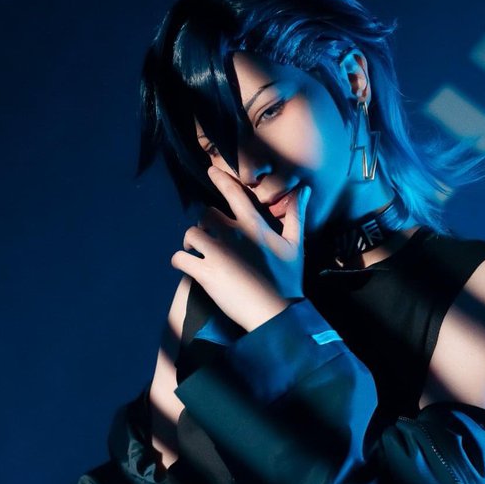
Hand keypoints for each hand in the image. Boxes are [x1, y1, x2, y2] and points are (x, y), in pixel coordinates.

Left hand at [170, 168, 311, 331]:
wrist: (276, 311)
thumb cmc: (288, 279)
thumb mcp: (295, 245)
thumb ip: (295, 215)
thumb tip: (303, 190)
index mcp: (253, 225)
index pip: (234, 193)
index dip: (220, 179)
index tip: (210, 172)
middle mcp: (233, 234)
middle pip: (205, 214)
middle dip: (205, 225)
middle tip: (210, 237)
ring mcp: (217, 253)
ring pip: (190, 234)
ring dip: (191, 243)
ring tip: (196, 252)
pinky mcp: (206, 273)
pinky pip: (180, 258)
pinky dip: (181, 261)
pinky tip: (189, 266)